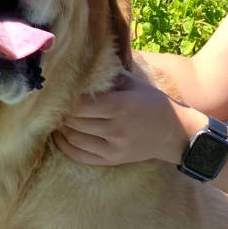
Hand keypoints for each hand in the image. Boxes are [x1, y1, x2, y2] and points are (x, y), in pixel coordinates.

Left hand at [54, 72, 201, 166]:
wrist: (173, 134)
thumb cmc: (153, 103)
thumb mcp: (134, 84)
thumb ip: (108, 77)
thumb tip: (81, 68)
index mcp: (120, 106)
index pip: (80, 104)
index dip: (65, 98)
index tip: (58, 90)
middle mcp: (114, 129)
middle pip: (74, 121)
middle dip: (60, 111)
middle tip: (53, 102)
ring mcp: (112, 148)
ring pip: (73, 138)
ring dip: (61, 127)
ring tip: (56, 116)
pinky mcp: (111, 160)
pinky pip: (80, 156)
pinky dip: (65, 145)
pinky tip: (60, 135)